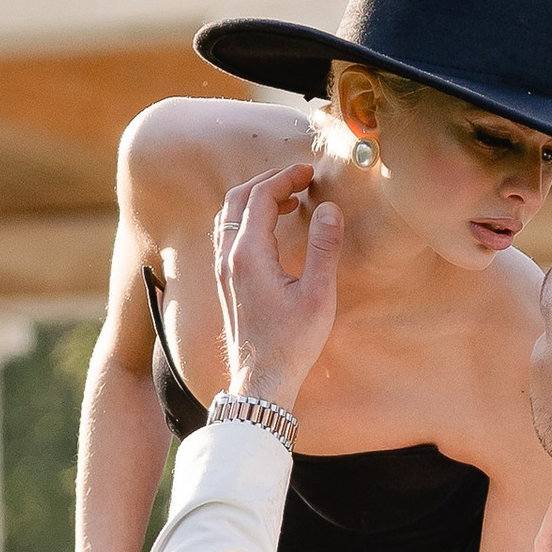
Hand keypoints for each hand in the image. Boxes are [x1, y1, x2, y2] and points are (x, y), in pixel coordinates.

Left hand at [213, 158, 341, 413]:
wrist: (260, 379)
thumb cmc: (291, 342)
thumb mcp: (317, 295)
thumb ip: (323, 247)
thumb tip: (329, 208)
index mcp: (248, 255)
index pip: (260, 196)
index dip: (286, 178)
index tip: (309, 172)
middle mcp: (228, 257)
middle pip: (237, 198)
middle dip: (268, 181)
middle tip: (299, 178)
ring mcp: (222, 269)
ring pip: (228, 215)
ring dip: (255, 197)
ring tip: (288, 198)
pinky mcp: (224, 281)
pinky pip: (227, 233)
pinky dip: (247, 217)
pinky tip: (271, 227)